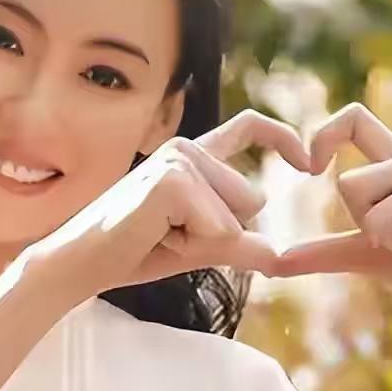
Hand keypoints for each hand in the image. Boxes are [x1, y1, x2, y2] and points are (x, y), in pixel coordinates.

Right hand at [24, 110, 311, 304]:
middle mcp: (186, 149)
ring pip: (236, 216)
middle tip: (168, 235)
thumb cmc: (134, 252)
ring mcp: (178, 161)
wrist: (82, 262)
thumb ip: (237, 245)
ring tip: (158, 234)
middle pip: (252, 199)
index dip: (283, 138)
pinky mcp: (172, 181)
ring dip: (204, 241)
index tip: (309, 162)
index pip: (248, 128)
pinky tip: (154, 236)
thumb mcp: (197, 248)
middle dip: (221, 234)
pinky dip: (192, 245)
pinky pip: (218, 227)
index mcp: (193, 158)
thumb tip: (280, 257)